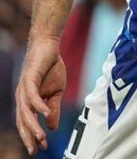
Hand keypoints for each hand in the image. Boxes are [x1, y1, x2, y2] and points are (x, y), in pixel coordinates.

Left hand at [14, 36, 65, 154]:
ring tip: (42, 136)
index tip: (40, 148)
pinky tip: (45, 114)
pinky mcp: (29, 79)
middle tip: (35, 150)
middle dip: (28, 136)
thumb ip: (53, 109)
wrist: (48, 47)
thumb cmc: (51, 68)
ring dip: (33, 125)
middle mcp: (21, 98)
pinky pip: (32, 97)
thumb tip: (52, 127)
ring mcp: (24, 89)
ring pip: (26, 112)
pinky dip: (39, 106)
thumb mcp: (56, 92)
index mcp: (27, 102)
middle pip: (23, 121)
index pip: (27, 123)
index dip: (32, 136)